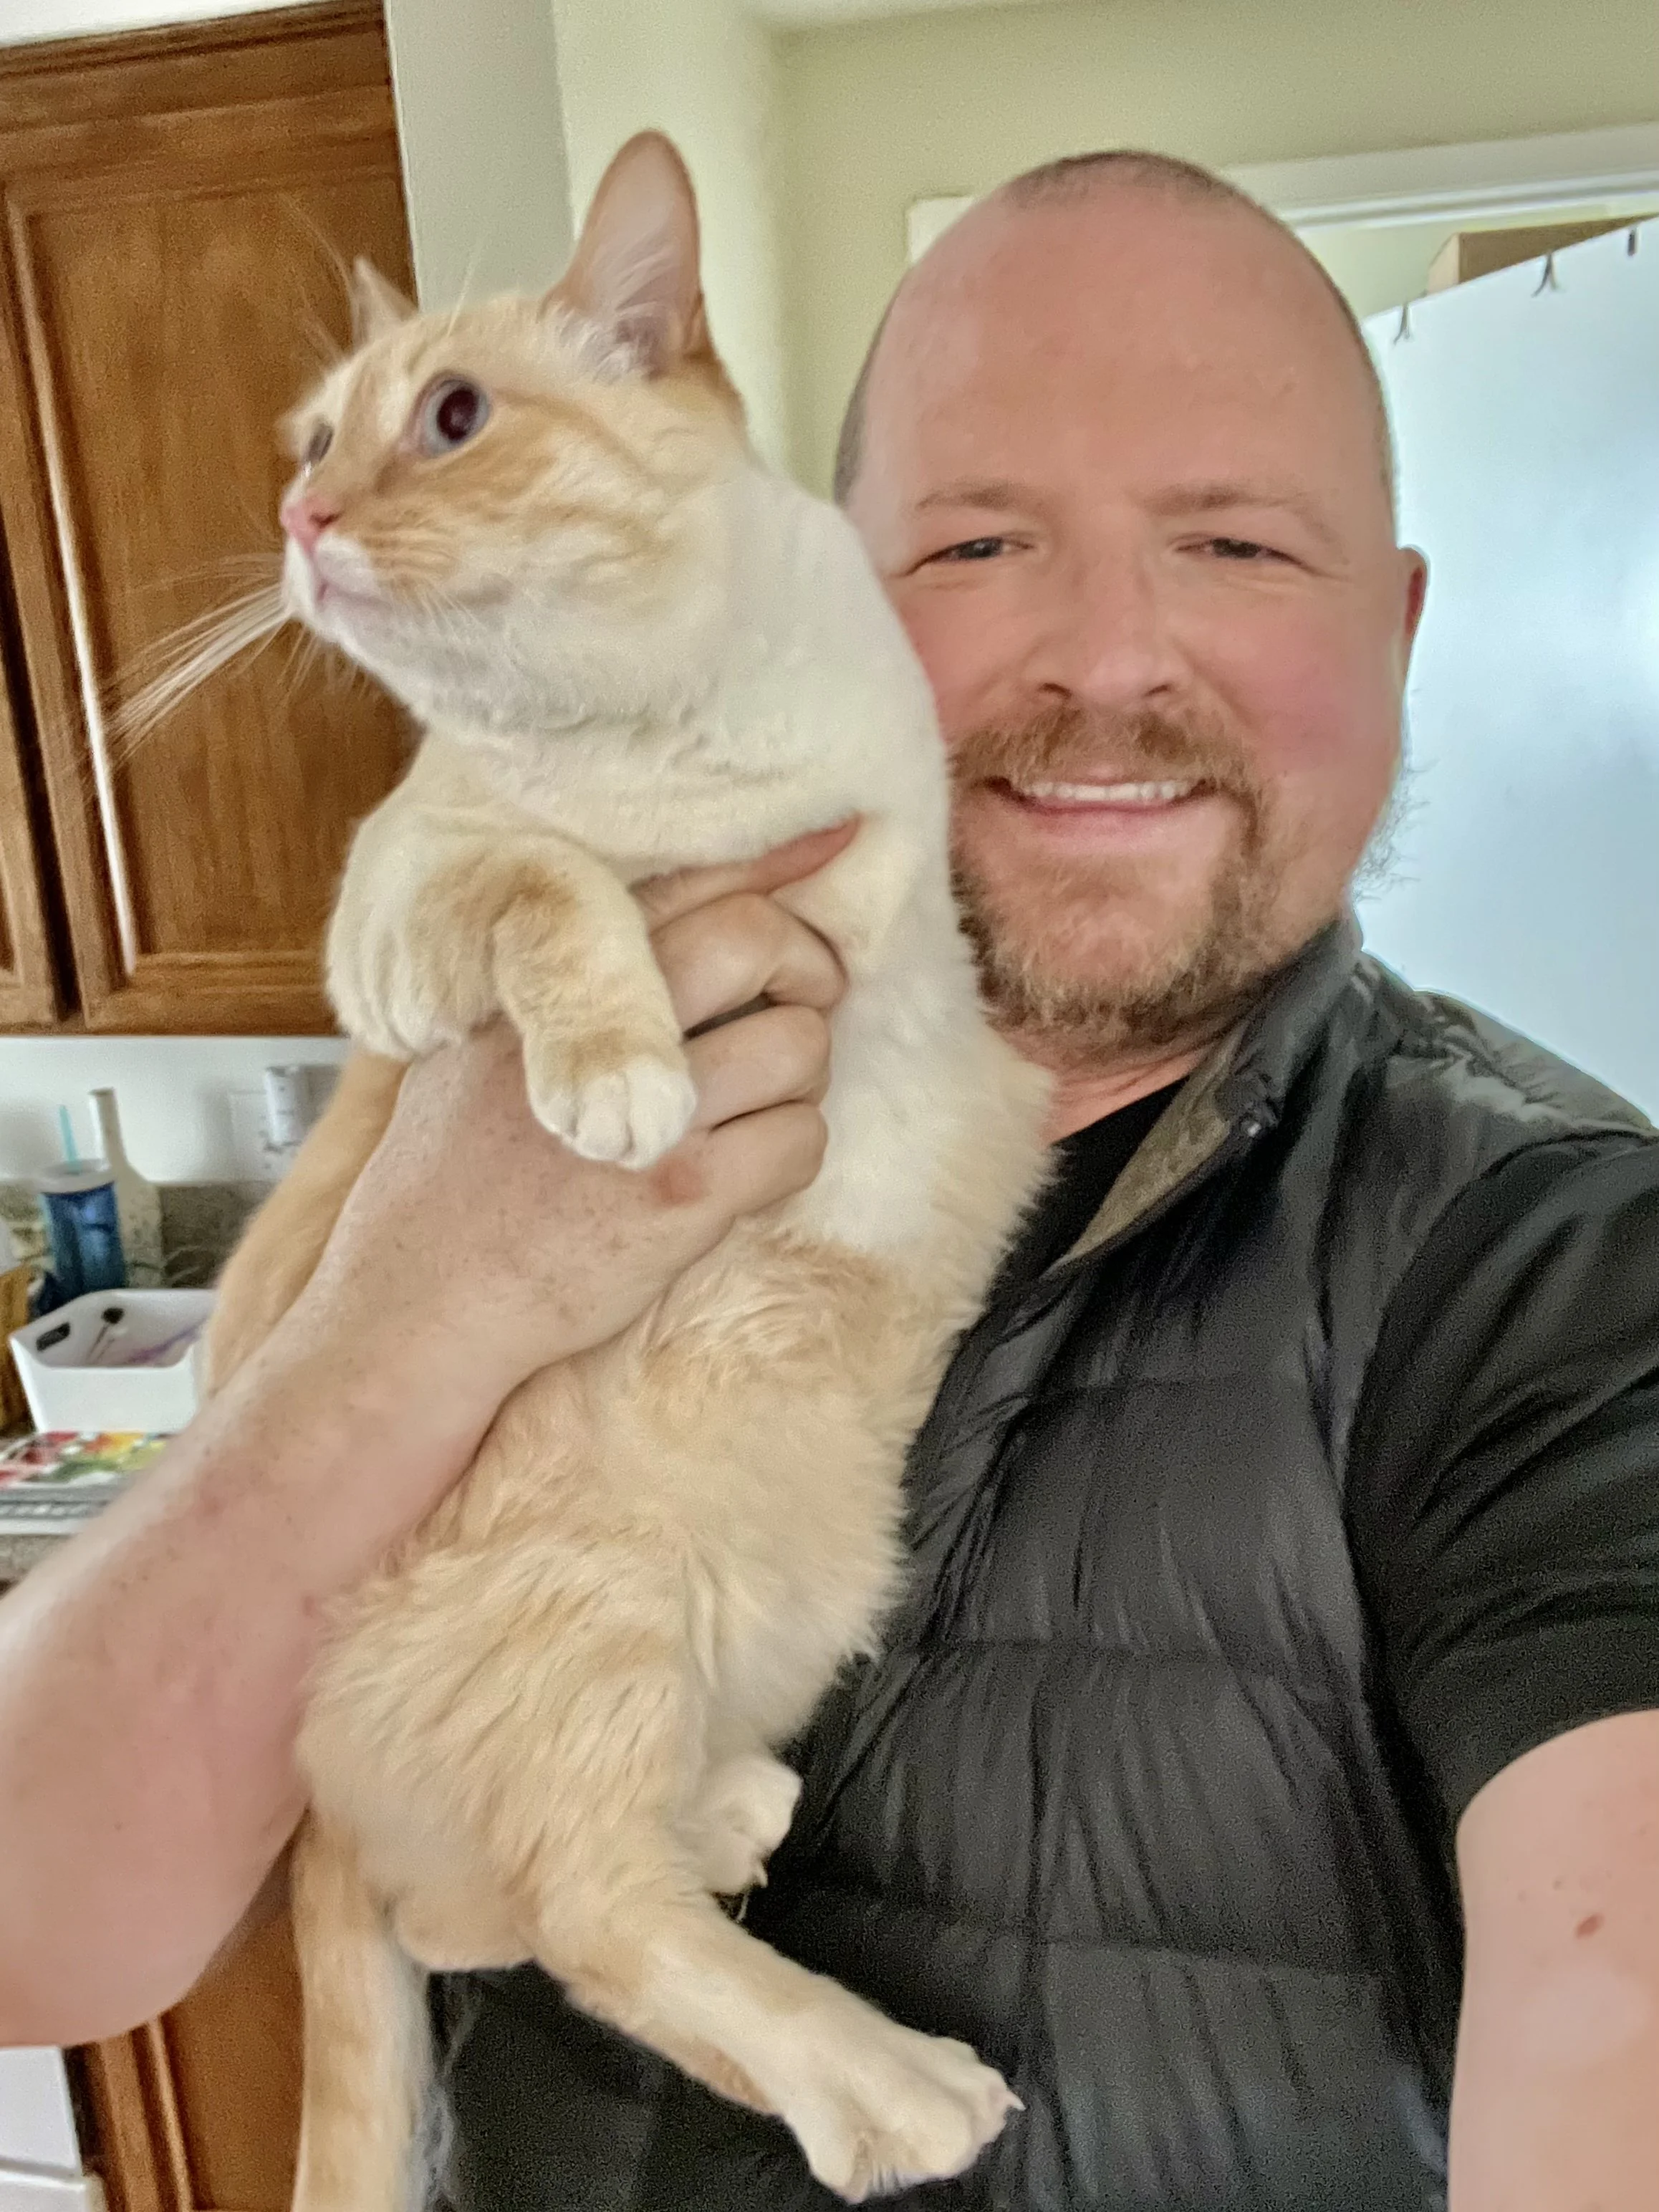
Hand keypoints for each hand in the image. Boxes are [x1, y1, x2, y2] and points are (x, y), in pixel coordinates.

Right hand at [281, 823, 856, 1407]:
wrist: (418, 1302)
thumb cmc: (444, 1180)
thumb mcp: (472, 1048)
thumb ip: (547, 987)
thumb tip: (649, 929)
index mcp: (541, 977)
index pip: (678, 885)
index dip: (772, 858)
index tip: (835, 835)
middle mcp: (595, 1026)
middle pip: (757, 940)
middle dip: (809, 963)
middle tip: (805, 994)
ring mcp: (645, 1111)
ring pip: (799, 1044)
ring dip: (799, 1072)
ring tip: (755, 1099)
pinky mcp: (680, 1194)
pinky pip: (799, 1141)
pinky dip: (790, 1153)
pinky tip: (743, 1171)